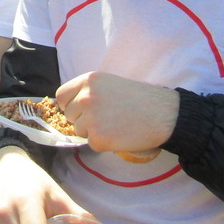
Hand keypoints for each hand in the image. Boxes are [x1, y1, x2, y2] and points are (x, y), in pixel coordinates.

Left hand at [56, 72, 178, 157]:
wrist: (162, 114)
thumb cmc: (139, 98)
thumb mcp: (109, 83)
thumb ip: (88, 91)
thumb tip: (69, 107)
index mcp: (88, 80)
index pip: (61, 96)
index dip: (70, 105)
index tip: (81, 109)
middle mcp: (85, 97)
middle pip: (69, 115)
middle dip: (82, 119)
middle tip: (106, 118)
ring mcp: (90, 118)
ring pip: (79, 130)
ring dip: (93, 131)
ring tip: (115, 124)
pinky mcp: (98, 138)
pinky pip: (91, 143)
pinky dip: (103, 143)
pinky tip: (119, 134)